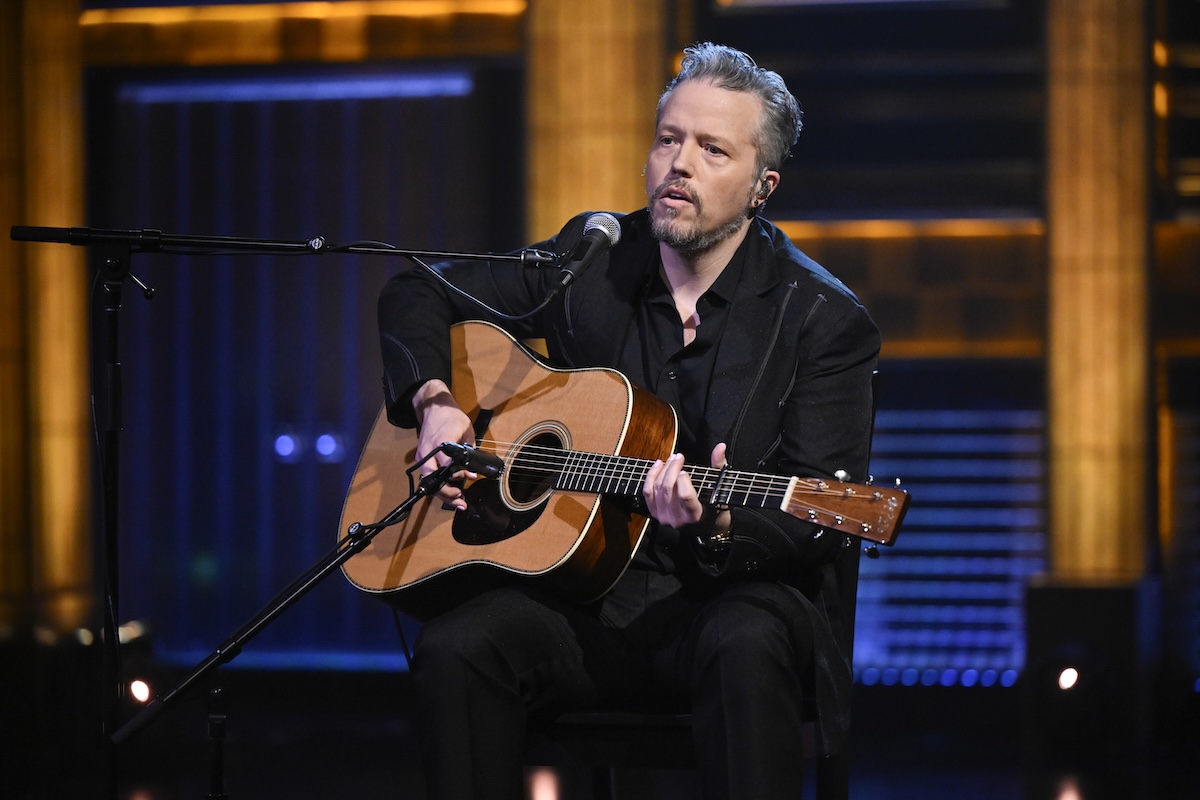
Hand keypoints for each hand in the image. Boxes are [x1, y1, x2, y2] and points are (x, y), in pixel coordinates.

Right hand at [411, 379, 475, 510]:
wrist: (433, 408)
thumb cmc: (451, 417)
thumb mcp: (466, 429)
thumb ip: (470, 448)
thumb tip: (474, 467)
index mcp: (441, 443)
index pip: (446, 464)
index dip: (458, 474)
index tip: (470, 476)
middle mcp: (428, 452)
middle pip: (433, 479)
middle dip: (447, 492)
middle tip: (461, 499)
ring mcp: (423, 456)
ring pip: (428, 482)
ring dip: (443, 494)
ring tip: (458, 502)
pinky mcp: (422, 459)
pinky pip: (428, 477)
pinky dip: (438, 486)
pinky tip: (450, 492)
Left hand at [643, 443, 730, 533]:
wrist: (704, 526)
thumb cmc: (714, 506)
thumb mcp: (720, 488)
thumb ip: (719, 466)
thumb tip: (720, 446)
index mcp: (694, 515)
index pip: (685, 496)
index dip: (683, 481)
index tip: (685, 470)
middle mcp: (677, 519)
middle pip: (668, 489)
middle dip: (672, 469)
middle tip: (679, 456)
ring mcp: (664, 517)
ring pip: (658, 488)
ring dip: (663, 470)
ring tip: (671, 459)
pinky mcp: (655, 513)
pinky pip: (647, 492)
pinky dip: (651, 476)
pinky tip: (658, 465)